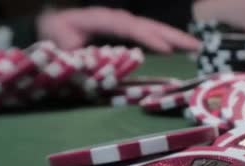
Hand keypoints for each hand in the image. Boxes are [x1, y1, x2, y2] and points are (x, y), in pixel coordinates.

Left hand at [36, 7, 200, 52]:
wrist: (49, 23)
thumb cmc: (54, 37)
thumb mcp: (59, 47)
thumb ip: (75, 57)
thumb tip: (91, 67)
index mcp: (99, 19)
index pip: (128, 27)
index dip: (147, 37)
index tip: (166, 49)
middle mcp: (114, 18)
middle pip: (146, 24)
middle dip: (172, 35)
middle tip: (196, 46)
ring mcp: (122, 23)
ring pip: (151, 27)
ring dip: (173, 37)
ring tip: (195, 47)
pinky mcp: (125, 31)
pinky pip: (147, 35)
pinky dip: (164, 40)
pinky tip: (179, 49)